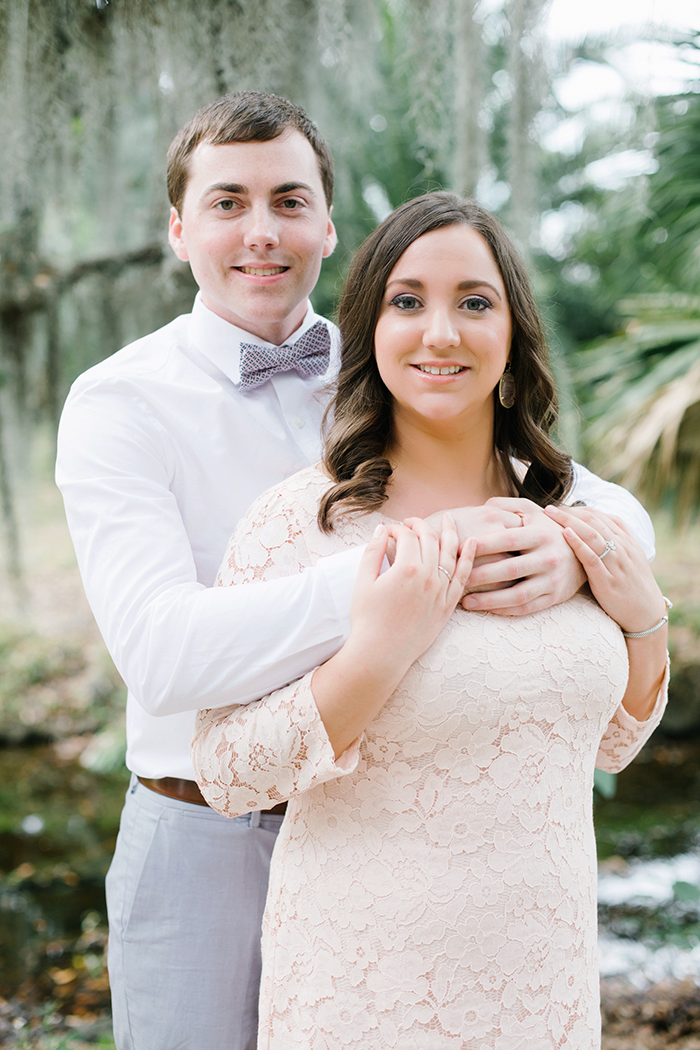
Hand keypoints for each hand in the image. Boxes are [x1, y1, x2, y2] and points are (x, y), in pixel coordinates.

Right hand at [312, 514, 476, 757]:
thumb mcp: (363, 582)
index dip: (398, 528)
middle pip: (430, 540)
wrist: (381, 653)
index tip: (389, 530)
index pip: (407, 537)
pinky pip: (464, 577)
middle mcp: (428, 577)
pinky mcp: (448, 605)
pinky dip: (469, 558)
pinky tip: (472, 544)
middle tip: (411, 522)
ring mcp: (441, 591)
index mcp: (406, 569)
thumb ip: (372, 552)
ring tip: (449, 518)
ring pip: (452, 553)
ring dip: (450, 532)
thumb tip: (381, 530)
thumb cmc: (367, 619)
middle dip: (420, 526)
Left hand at [460, 498, 585, 615]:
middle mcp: (549, 557)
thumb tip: (481, 505)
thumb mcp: (532, 512)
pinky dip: (505, 610)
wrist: (584, 552)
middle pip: (509, 569)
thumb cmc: (547, 529)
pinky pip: (527, 607)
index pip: (507, 540)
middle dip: (479, 576)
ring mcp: (553, 580)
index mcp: (540, 535)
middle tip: (455, 578)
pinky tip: (486, 608)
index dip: (482, 546)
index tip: (458, 550)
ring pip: (517, 594)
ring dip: (489, 600)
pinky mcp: (554, 597)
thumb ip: (507, 506)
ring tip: (465, 601)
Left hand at [543, 505, 665, 633]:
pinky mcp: (608, 580)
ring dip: (569, 521)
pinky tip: (565, 534)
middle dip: (569, 512)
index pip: (599, 516)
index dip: (577, 509)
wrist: (647, 613)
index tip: (559, 508)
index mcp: (626, 540)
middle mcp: (621, 547)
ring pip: (592, 534)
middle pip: (593, 521)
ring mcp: (615, 563)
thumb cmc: (632, 585)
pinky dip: (579, 544)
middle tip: (549, 508)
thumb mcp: (630, 557)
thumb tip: (594, 527)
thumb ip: (615, 541)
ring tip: (551, 514)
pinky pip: (592, 558)